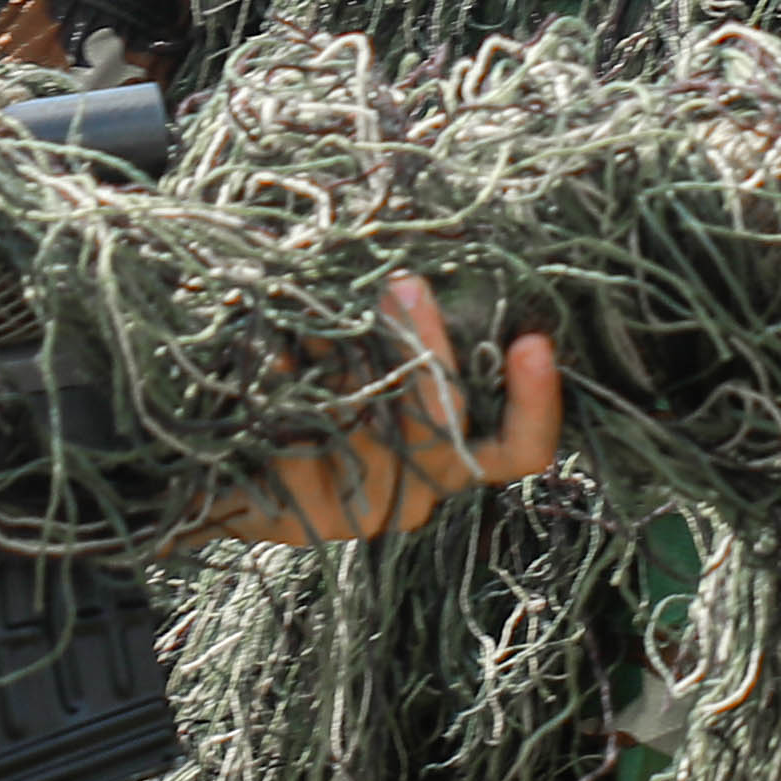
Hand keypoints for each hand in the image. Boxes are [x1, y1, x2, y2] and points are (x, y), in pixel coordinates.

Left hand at [203, 278, 565, 547]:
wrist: (245, 485)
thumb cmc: (334, 415)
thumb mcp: (384, 379)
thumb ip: (406, 341)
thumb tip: (404, 268)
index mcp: (455, 461)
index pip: (520, 449)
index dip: (535, 403)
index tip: (534, 342)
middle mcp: (421, 490)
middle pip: (441, 424)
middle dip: (425, 346)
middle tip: (406, 284)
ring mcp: (366, 507)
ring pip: (370, 424)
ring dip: (349, 356)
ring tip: (326, 303)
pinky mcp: (308, 512)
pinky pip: (303, 441)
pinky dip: (289, 388)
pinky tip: (272, 352)